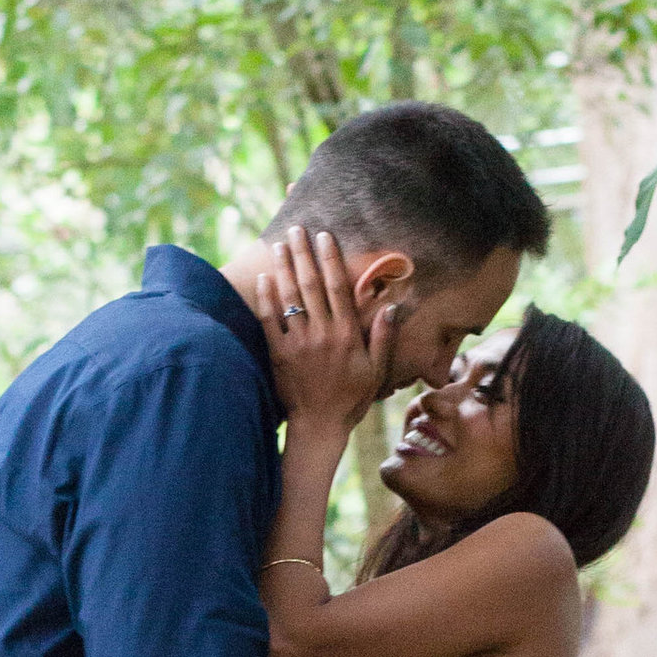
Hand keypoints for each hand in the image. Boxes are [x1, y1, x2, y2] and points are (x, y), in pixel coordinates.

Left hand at [257, 227, 394, 434]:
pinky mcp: (279, 355)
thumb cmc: (352, 398)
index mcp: (347, 334)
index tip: (325, 237)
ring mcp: (298, 343)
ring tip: (279, 245)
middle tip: (297, 230)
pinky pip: (269, 321)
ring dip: (283, 268)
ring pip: (289, 297)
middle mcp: (322, 334)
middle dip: (303, 254)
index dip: (331, 259)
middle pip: (311, 285)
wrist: (320, 425)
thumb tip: (391, 307)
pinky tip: (264, 278)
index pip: (338, 287)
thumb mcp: (376, 370)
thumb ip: (383, 338)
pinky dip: (266, 298)